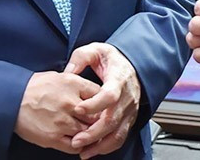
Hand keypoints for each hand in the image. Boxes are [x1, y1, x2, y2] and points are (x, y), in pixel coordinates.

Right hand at [14, 71, 99, 152]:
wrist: (12, 99)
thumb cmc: (36, 86)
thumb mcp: (60, 77)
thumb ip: (79, 84)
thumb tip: (97, 94)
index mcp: (73, 83)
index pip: (100, 95)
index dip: (104, 102)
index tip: (105, 107)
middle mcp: (70, 102)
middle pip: (96, 115)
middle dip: (100, 120)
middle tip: (101, 123)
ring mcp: (62, 121)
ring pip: (87, 132)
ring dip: (90, 134)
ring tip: (91, 134)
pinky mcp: (53, 137)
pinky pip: (74, 146)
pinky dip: (79, 146)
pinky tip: (79, 142)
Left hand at [65, 42, 141, 158]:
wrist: (131, 65)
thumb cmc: (111, 59)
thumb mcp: (95, 50)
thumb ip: (81, 58)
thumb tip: (68, 71)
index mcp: (119, 79)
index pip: (110, 95)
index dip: (94, 104)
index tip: (77, 109)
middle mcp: (127, 97)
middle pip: (113, 119)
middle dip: (93, 132)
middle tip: (76, 140)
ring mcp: (129, 110)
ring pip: (118, 133)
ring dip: (100, 145)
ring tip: (83, 152)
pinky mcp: (129, 119)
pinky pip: (120, 137)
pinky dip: (107, 147)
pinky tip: (92, 151)